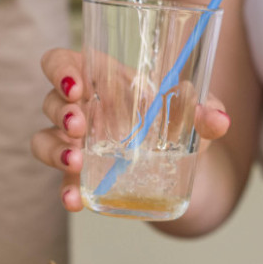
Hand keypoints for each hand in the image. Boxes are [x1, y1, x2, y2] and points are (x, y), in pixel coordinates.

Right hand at [30, 48, 230, 211]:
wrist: (181, 161)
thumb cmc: (176, 118)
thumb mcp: (193, 110)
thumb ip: (205, 109)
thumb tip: (217, 119)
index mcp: (99, 77)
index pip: (61, 62)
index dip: (59, 70)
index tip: (76, 86)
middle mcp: (80, 107)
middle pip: (51, 101)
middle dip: (60, 112)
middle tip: (80, 125)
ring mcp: (75, 142)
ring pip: (45, 139)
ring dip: (55, 149)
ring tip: (76, 161)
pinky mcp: (80, 174)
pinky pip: (62, 179)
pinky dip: (66, 189)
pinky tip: (74, 200)